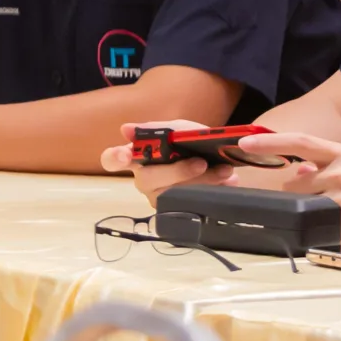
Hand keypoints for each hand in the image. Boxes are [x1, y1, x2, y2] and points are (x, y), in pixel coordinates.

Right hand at [100, 117, 239, 201]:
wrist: (220, 159)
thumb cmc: (189, 143)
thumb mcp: (180, 130)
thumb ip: (159, 128)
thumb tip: (126, 129)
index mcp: (137, 156)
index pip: (112, 159)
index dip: (114, 158)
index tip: (125, 155)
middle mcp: (144, 179)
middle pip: (148, 179)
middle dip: (177, 171)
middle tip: (201, 162)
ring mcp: (158, 198)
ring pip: (172, 195)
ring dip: (202, 182)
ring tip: (225, 171)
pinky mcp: (177, 212)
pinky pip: (191, 206)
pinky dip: (213, 192)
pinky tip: (228, 183)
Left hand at [231, 130, 340, 239]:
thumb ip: (327, 168)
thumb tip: (297, 172)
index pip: (300, 143)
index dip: (269, 142)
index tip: (243, 143)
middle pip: (294, 185)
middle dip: (292, 196)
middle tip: (304, 204)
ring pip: (303, 208)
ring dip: (306, 214)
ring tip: (332, 217)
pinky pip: (317, 228)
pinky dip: (318, 230)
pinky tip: (338, 230)